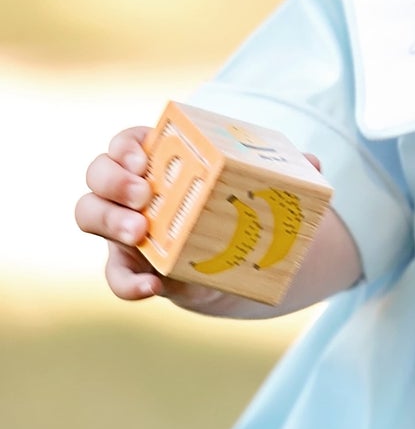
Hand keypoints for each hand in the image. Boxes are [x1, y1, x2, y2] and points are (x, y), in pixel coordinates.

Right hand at [75, 125, 321, 307]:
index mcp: (161, 161)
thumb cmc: (243, 209)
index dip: (126, 146)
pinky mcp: (134, 267)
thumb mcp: (263, 188)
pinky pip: (116, 275)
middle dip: (113, 180)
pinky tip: (153, 286)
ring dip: (109, 220)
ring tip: (140, 232)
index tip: (145, 157)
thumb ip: (286, 173)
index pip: (127, 142)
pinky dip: (129, 282)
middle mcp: (133, 191)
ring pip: (90, 214)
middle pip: (99, 174)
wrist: (240, 264)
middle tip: (143, 194)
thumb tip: (311, 161)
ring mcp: (126, 229)